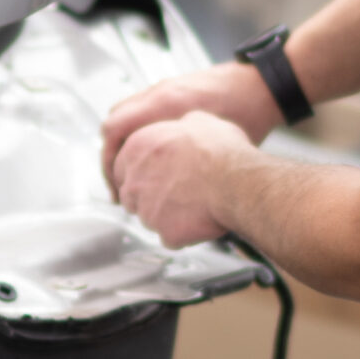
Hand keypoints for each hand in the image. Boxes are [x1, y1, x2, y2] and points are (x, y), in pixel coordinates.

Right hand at [102, 59, 279, 195]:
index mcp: (165, 104)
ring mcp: (164, 88)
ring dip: (122, 143)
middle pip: (113, 124)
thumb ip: (185, 163)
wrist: (263, 85)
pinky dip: (138, 132)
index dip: (109, 163)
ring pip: (124, 115)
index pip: (115, 131)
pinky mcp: (172, 89)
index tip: (116, 186)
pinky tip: (150, 152)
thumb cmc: (247, 112)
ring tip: (130, 170)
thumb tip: (164, 190)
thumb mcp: (216, 143)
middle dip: (111, 157)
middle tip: (118, 183)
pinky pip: (140, 110)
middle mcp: (160, 92)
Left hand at [113, 112, 255, 247]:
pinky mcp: (165, 233)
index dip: (143, 172)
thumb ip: (180, 126)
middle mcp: (135, 180)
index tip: (159, 174)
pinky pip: (170, 237)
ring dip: (166, 214)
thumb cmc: (221, 151)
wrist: (237, 181)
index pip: (122, 166)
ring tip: (193, 204)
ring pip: (150, 217)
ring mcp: (147, 210)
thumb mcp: (200, 120)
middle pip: (131, 195)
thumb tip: (184, 126)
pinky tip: (200, 219)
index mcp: (138, 148)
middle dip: (150, 196)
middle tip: (177, 191)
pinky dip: (183, 232)